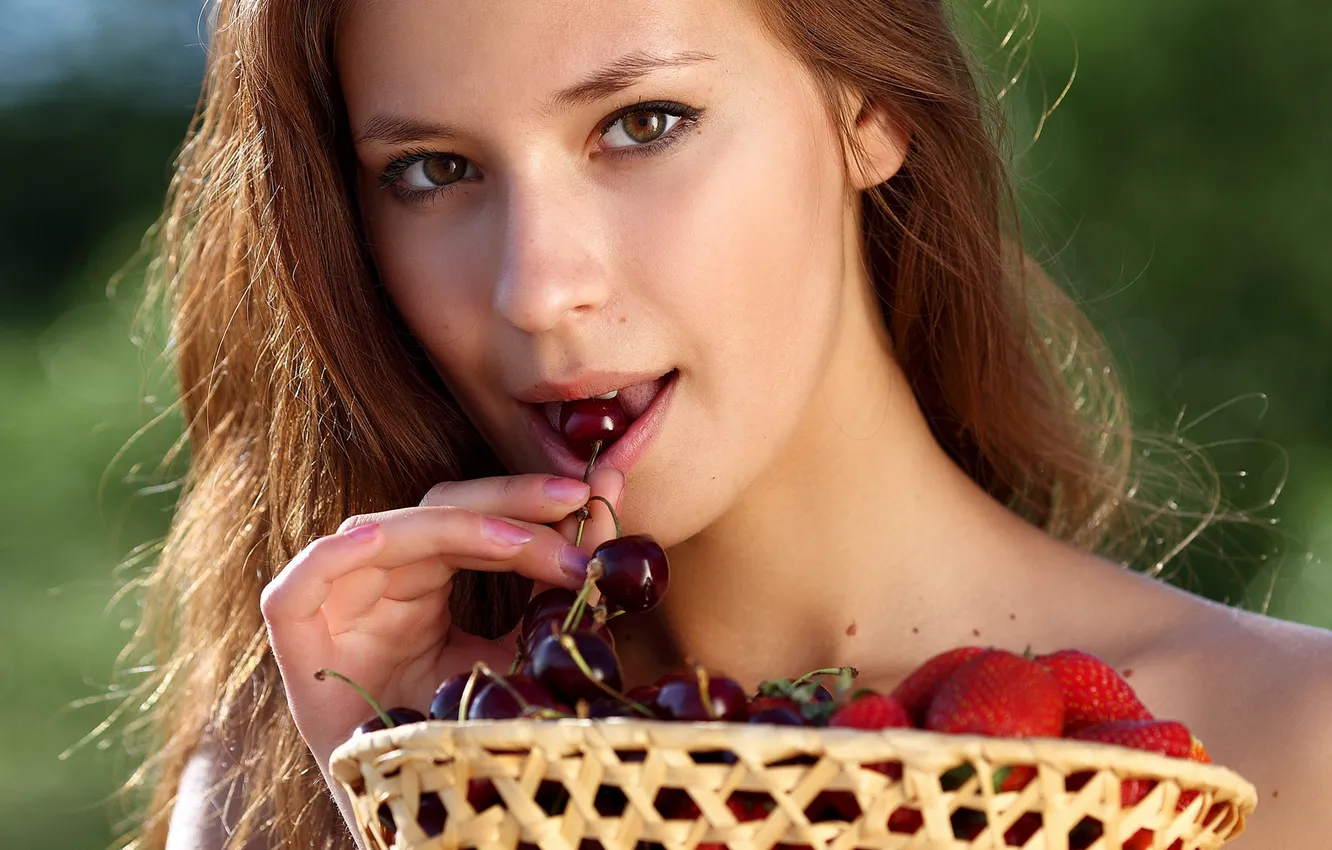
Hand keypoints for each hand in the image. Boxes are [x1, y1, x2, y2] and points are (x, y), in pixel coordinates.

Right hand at [259, 468, 625, 776]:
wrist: (411, 816)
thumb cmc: (458, 735)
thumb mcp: (515, 663)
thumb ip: (549, 604)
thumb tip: (612, 538)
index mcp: (425, 583)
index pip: (475, 521)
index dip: (530, 508)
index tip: (593, 501)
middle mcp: (380, 583)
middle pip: (436, 510)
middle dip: (508, 500)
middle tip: (572, 498)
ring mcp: (336, 606)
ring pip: (379, 533)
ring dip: (452, 528)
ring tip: (520, 541)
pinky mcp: (295, 640)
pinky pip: (296, 586)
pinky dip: (331, 557)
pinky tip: (376, 540)